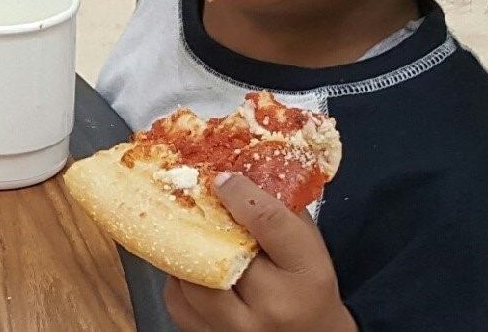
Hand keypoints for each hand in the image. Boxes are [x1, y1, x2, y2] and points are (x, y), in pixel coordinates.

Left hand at [164, 172, 356, 331]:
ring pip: (191, 276)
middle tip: (196, 198)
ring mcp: (239, 330)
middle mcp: (272, 306)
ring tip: (194, 232)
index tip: (222, 178)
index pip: (266, 221)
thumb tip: (234, 171)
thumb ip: (278, 208)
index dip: (239, 192)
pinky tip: (192, 266)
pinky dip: (179, 278)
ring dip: (187, 248)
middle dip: (206, 219)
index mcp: (304, 274)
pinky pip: (178, 301)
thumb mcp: (309, 243)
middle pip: (222, 249)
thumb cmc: (309, 286)